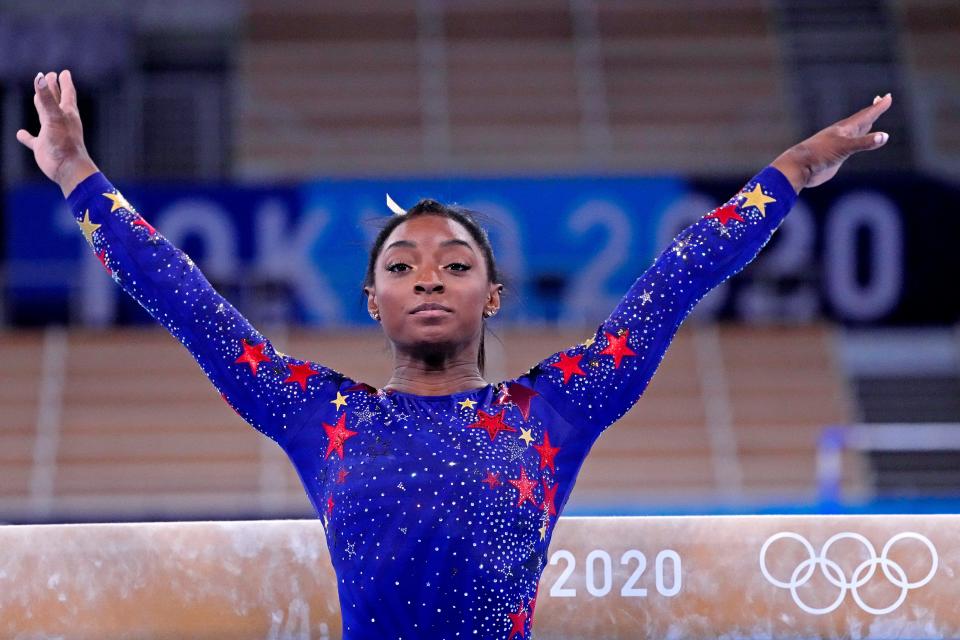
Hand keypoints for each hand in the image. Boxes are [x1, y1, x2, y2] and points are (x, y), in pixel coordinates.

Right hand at [16, 70, 98, 196]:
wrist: (69, 170)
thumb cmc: (65, 143)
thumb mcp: (54, 117)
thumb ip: (46, 98)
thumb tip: (39, 77)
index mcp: (67, 114)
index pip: (67, 93)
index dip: (65, 82)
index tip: (63, 72)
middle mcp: (60, 122)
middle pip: (56, 100)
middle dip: (53, 88)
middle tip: (50, 76)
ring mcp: (52, 134)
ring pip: (45, 116)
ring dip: (41, 105)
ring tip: (36, 95)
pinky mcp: (43, 147)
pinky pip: (33, 140)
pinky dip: (26, 137)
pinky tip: (20, 134)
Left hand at [771, 93, 892, 192]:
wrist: (799, 168)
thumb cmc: (819, 155)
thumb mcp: (844, 148)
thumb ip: (864, 142)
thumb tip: (885, 136)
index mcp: (844, 129)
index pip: (866, 115)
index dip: (878, 107)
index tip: (888, 96)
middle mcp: (843, 134)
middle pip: (861, 120)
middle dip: (873, 111)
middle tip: (882, 100)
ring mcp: (839, 145)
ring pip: (856, 132)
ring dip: (865, 125)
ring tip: (871, 119)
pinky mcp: (836, 156)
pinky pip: (851, 146)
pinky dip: (858, 141)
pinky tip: (857, 142)